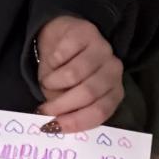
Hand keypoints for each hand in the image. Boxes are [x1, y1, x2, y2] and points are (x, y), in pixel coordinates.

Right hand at [36, 16, 123, 132]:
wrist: (60, 39)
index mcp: (114, 92)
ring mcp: (103, 49)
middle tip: (44, 110)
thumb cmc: (65, 75)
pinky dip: (51, 62)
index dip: (77, 121)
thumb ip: (68, 111)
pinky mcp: (87, 32)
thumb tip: (54, 125)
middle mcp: (114, 70)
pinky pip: (62, 54)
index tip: (55, 127)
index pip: (101, 111)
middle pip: (88, 93)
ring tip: (47, 82)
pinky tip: (51, 61)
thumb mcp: (68, 96)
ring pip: (73, 74)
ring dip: (52, 82)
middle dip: (61, 105)